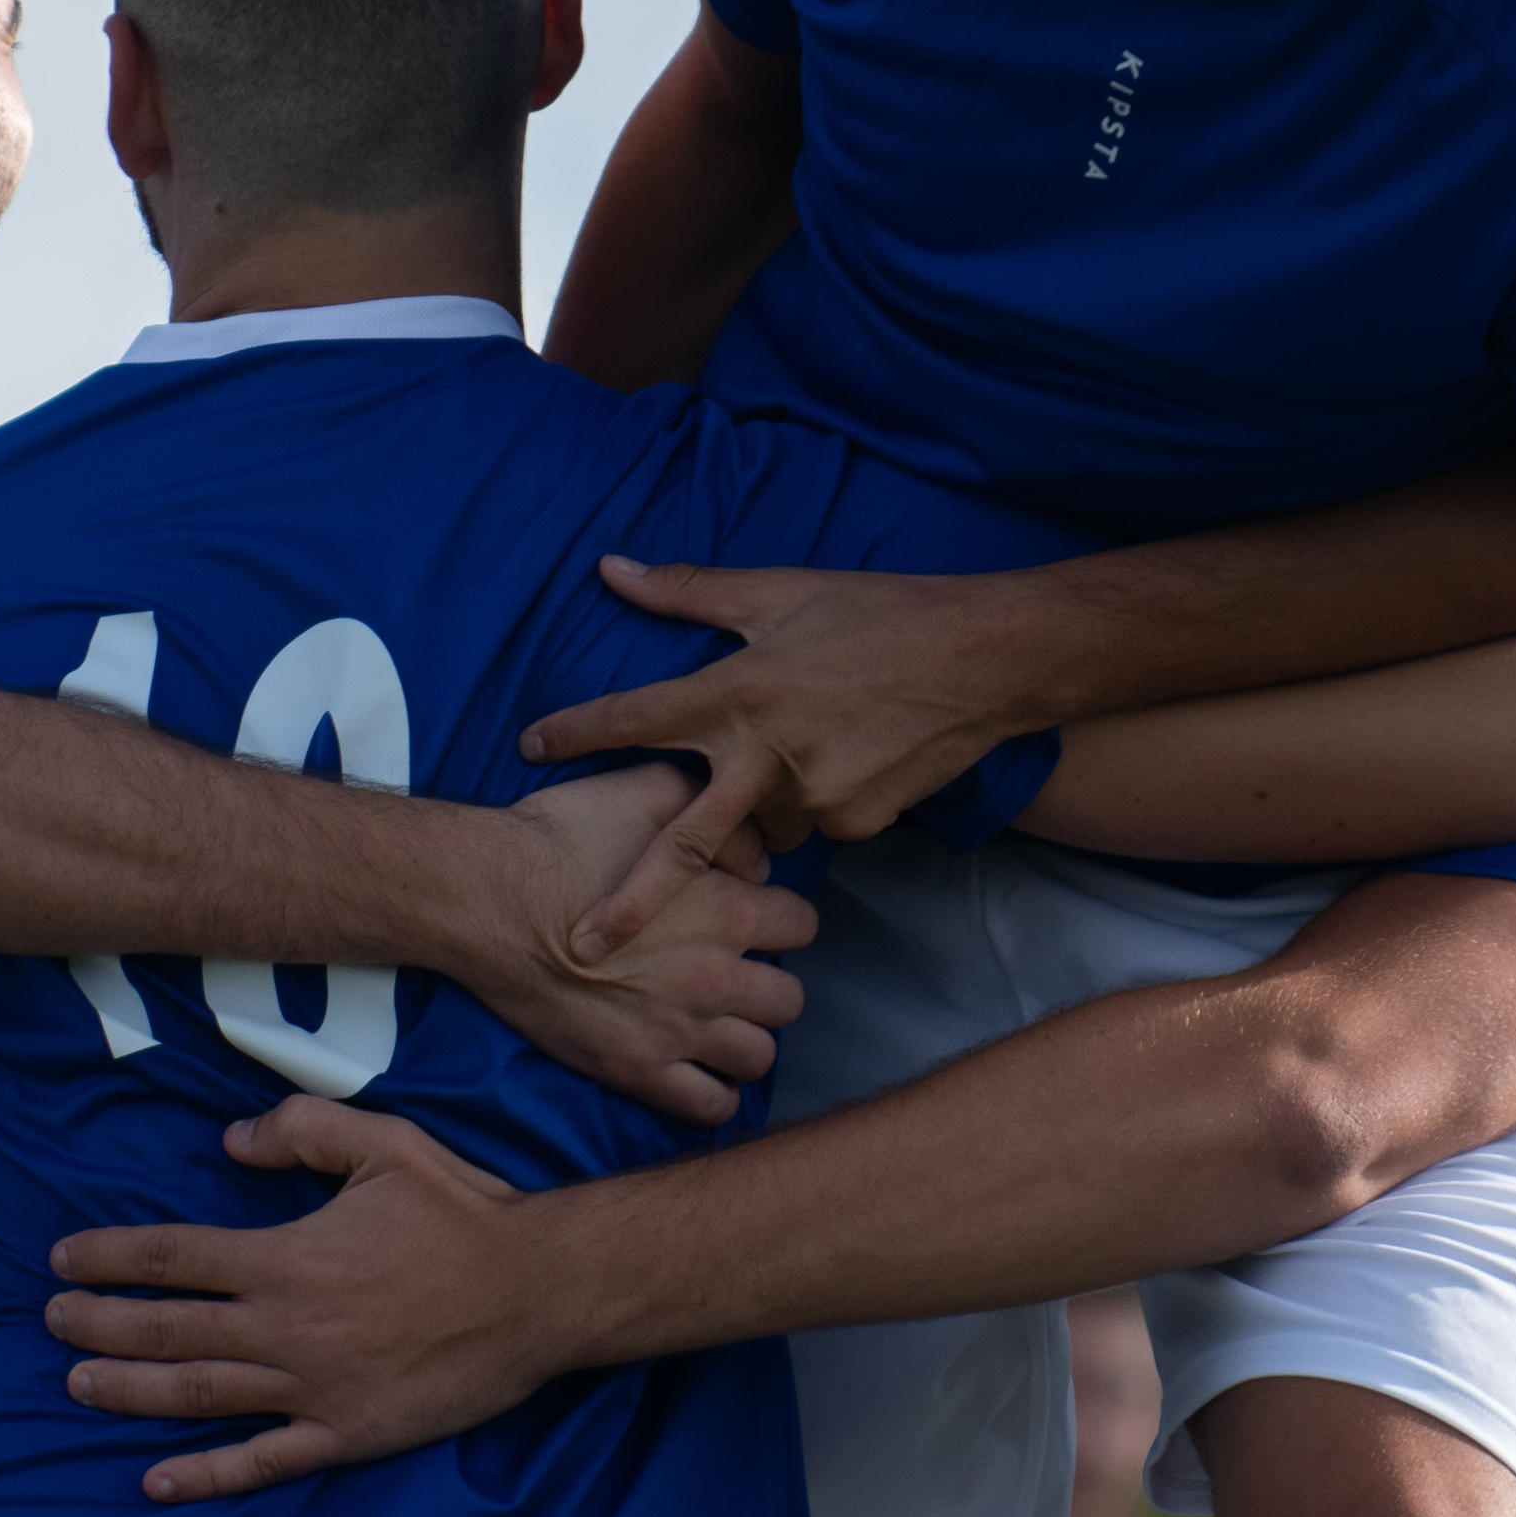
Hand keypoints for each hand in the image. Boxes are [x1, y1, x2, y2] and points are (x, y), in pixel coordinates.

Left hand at [42, 1097, 575, 1501]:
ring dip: (126, 1390)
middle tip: (51, 1322)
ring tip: (76, 1384)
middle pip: (166, 1330)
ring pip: (195, 1395)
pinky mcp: (344, 1434)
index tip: (64, 1259)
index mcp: (286, 1256)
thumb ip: (301, 1131)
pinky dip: (203, 1475)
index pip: (171, 1257)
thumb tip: (227, 1142)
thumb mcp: (386, 1144)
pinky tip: (155, 1481)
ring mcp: (311, 1389)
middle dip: (97, 1324)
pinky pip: (260, 1462)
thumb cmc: (464, 1213)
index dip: (109, 1258)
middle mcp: (284, 1328)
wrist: (538, 1293)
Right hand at [479, 767, 817, 1125]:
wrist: (488, 899)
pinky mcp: (637, 1069)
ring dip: (744, 1040)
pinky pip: (709, 1106)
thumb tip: (758, 860)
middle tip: (732, 977)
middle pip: (790, 1000)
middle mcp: (716, 975)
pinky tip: (695, 1071)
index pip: (804, 926)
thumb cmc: (561, 839)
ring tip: (716, 1025)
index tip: (752, 923)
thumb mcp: (647, 790)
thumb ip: (715, 816)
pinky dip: (712, 1094)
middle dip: (767, 986)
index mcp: (730, 908)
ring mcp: (679, 1029)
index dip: (780, 921)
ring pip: (759, 1056)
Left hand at [517, 559, 1046, 949]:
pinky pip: (813, 823)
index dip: (576, 731)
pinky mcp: (858, 823)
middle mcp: (768, 754)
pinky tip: (847, 757)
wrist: (988, 659)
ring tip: (797, 753)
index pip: (637, 718)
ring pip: (759, 825)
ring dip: (755, 808)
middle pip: (683, 842)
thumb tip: (612, 568)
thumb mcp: (781, 590)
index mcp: (740, 691)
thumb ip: (690, 590)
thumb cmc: (881, 613)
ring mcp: (816, 797)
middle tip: (585, 948)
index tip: (527, 749)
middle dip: (631, 900)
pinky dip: (812, 800)